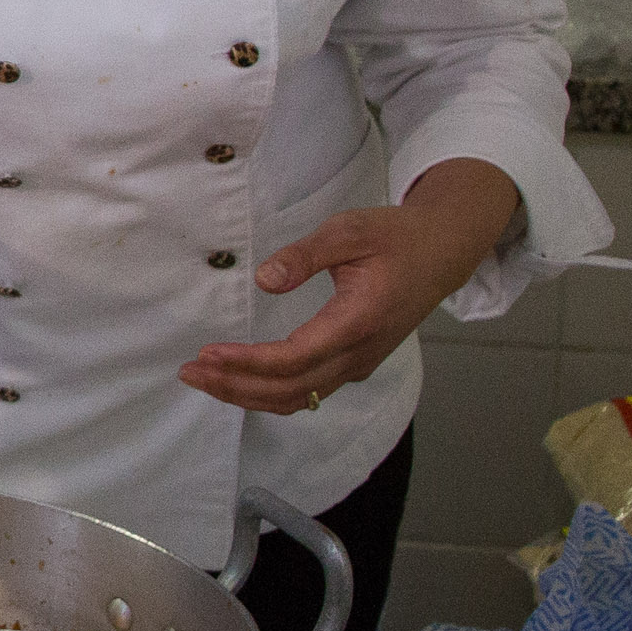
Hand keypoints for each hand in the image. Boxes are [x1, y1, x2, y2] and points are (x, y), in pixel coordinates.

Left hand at [181, 158, 521, 414]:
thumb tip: (264, 279)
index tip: (208, 353)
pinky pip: (310, 392)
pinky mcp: (355, 363)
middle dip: (235, 385)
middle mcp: (360, 353)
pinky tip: (240, 382)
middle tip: (189, 371)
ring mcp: (359, 363)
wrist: (442, 253)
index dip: (247, 363)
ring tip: (204, 379)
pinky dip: (270, 394)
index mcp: (358, 321)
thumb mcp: (349, 231)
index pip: (294, 359)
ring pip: (300, 399)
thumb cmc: (395, 238)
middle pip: (291, 389)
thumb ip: (305, 255)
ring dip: (248, 395)